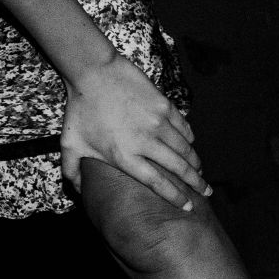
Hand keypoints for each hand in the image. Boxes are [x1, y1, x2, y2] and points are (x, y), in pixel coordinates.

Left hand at [60, 53, 206, 210]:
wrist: (93, 72)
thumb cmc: (80, 109)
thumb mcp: (70, 143)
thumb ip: (72, 170)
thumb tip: (76, 190)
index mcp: (125, 157)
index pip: (158, 183)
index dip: (176, 197)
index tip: (188, 207)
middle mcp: (146, 143)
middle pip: (179, 168)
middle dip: (197, 184)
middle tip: (207, 192)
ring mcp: (158, 123)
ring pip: (185, 149)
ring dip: (196, 163)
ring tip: (201, 172)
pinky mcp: (164, 106)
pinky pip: (183, 128)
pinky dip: (189, 139)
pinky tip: (190, 145)